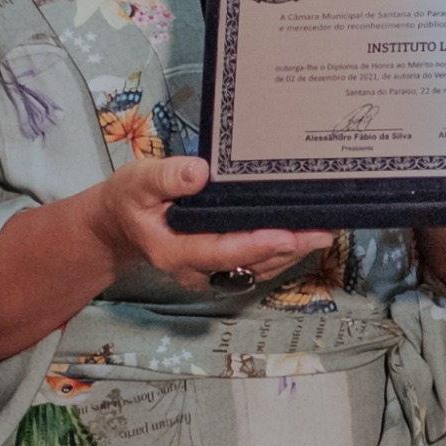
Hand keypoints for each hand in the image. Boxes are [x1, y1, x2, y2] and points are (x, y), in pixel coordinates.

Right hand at [0, 158, 320, 351]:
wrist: (119, 227)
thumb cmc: (129, 201)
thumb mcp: (137, 181)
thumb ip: (166, 177)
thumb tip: (200, 171)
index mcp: (176, 252)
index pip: (225, 251)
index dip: (260, 244)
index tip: (291, 234)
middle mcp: (198, 271)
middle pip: (252, 263)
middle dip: (290, 248)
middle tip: (325, 230)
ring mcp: (212, 274)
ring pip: (261, 268)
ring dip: (293, 251)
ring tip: (326, 228)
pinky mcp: (223, 268)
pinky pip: (258, 263)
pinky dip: (284, 250)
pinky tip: (305, 232)